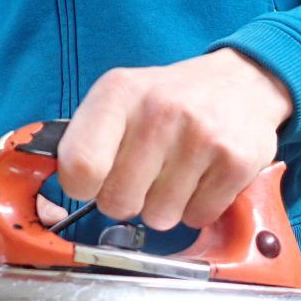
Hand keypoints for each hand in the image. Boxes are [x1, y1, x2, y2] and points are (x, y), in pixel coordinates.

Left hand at [58, 48, 291, 230]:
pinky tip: (202, 177)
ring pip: (159, 217)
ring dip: (164, 206)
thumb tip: (59, 186)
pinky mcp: (235, 161)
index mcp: (119, 93)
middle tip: (144, 176)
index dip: (84, 186)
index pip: (79, 167)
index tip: (95, 180)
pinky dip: (197, 208)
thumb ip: (86, 140)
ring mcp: (201, 137)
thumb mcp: (119, 100)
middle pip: (118, 202)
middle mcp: (160, 112)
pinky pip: (197, 217)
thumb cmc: (170, 99)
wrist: (242, 82)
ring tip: (177, 172)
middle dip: (127, 200)